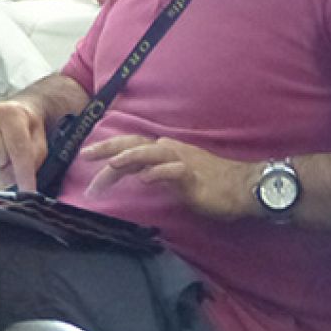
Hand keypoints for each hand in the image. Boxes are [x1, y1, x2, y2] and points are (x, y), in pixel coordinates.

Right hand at [0, 98, 50, 190]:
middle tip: (8, 153)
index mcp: (11, 115)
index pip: (18, 148)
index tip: (27, 191)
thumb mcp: (38, 140)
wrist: (7, 113)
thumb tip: (8, 178)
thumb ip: (32, 159)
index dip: (23, 173)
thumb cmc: (24, 128)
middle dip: (5, 162)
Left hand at [81, 134, 257, 218]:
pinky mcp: (195, 176)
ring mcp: (184, 162)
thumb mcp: (179, 177)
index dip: (109, 153)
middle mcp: (172, 151)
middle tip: (86, 154)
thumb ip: (158, 173)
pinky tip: (145, 178)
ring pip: (153, 153)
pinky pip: (175, 171)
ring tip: (111, 163)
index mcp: (167, 151)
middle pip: (136, 144)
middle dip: (110, 148)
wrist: (245, 186)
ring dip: (131, 157)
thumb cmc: (214, 182)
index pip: (132, 148)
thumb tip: (137, 176)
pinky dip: (159, 173)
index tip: (87, 161)